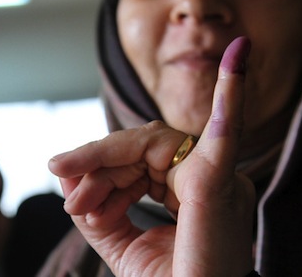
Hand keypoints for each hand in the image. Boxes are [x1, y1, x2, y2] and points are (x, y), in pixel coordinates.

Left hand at [48, 37, 255, 275]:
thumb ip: (101, 213)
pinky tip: (240, 55)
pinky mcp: (219, 178)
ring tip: (71, 182)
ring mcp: (218, 175)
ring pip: (155, 140)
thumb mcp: (125, 247)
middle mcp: (209, 178)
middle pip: (145, 146)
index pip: (143, 164)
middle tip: (62, 181)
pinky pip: (226, 129)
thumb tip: (71, 180)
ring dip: (105, 155)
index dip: (102, 175)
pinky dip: (233, 91)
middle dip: (97, 162)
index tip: (72, 201)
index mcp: (194, 193)